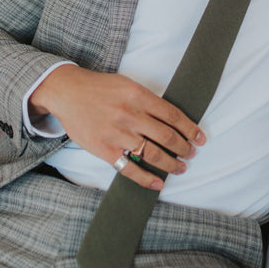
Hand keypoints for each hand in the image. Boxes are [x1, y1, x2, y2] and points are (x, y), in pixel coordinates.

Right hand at [29, 64, 205, 189]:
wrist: (68, 93)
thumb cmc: (99, 88)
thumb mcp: (127, 84)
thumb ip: (148, 100)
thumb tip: (171, 118)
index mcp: (139, 96)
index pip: (173, 116)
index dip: (190, 129)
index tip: (200, 138)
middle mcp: (131, 115)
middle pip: (167, 136)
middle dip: (184, 148)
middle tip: (191, 153)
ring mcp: (118, 134)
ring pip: (152, 154)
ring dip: (171, 164)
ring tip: (180, 168)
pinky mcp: (105, 149)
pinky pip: (129, 168)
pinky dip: (146, 178)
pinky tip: (158, 183)